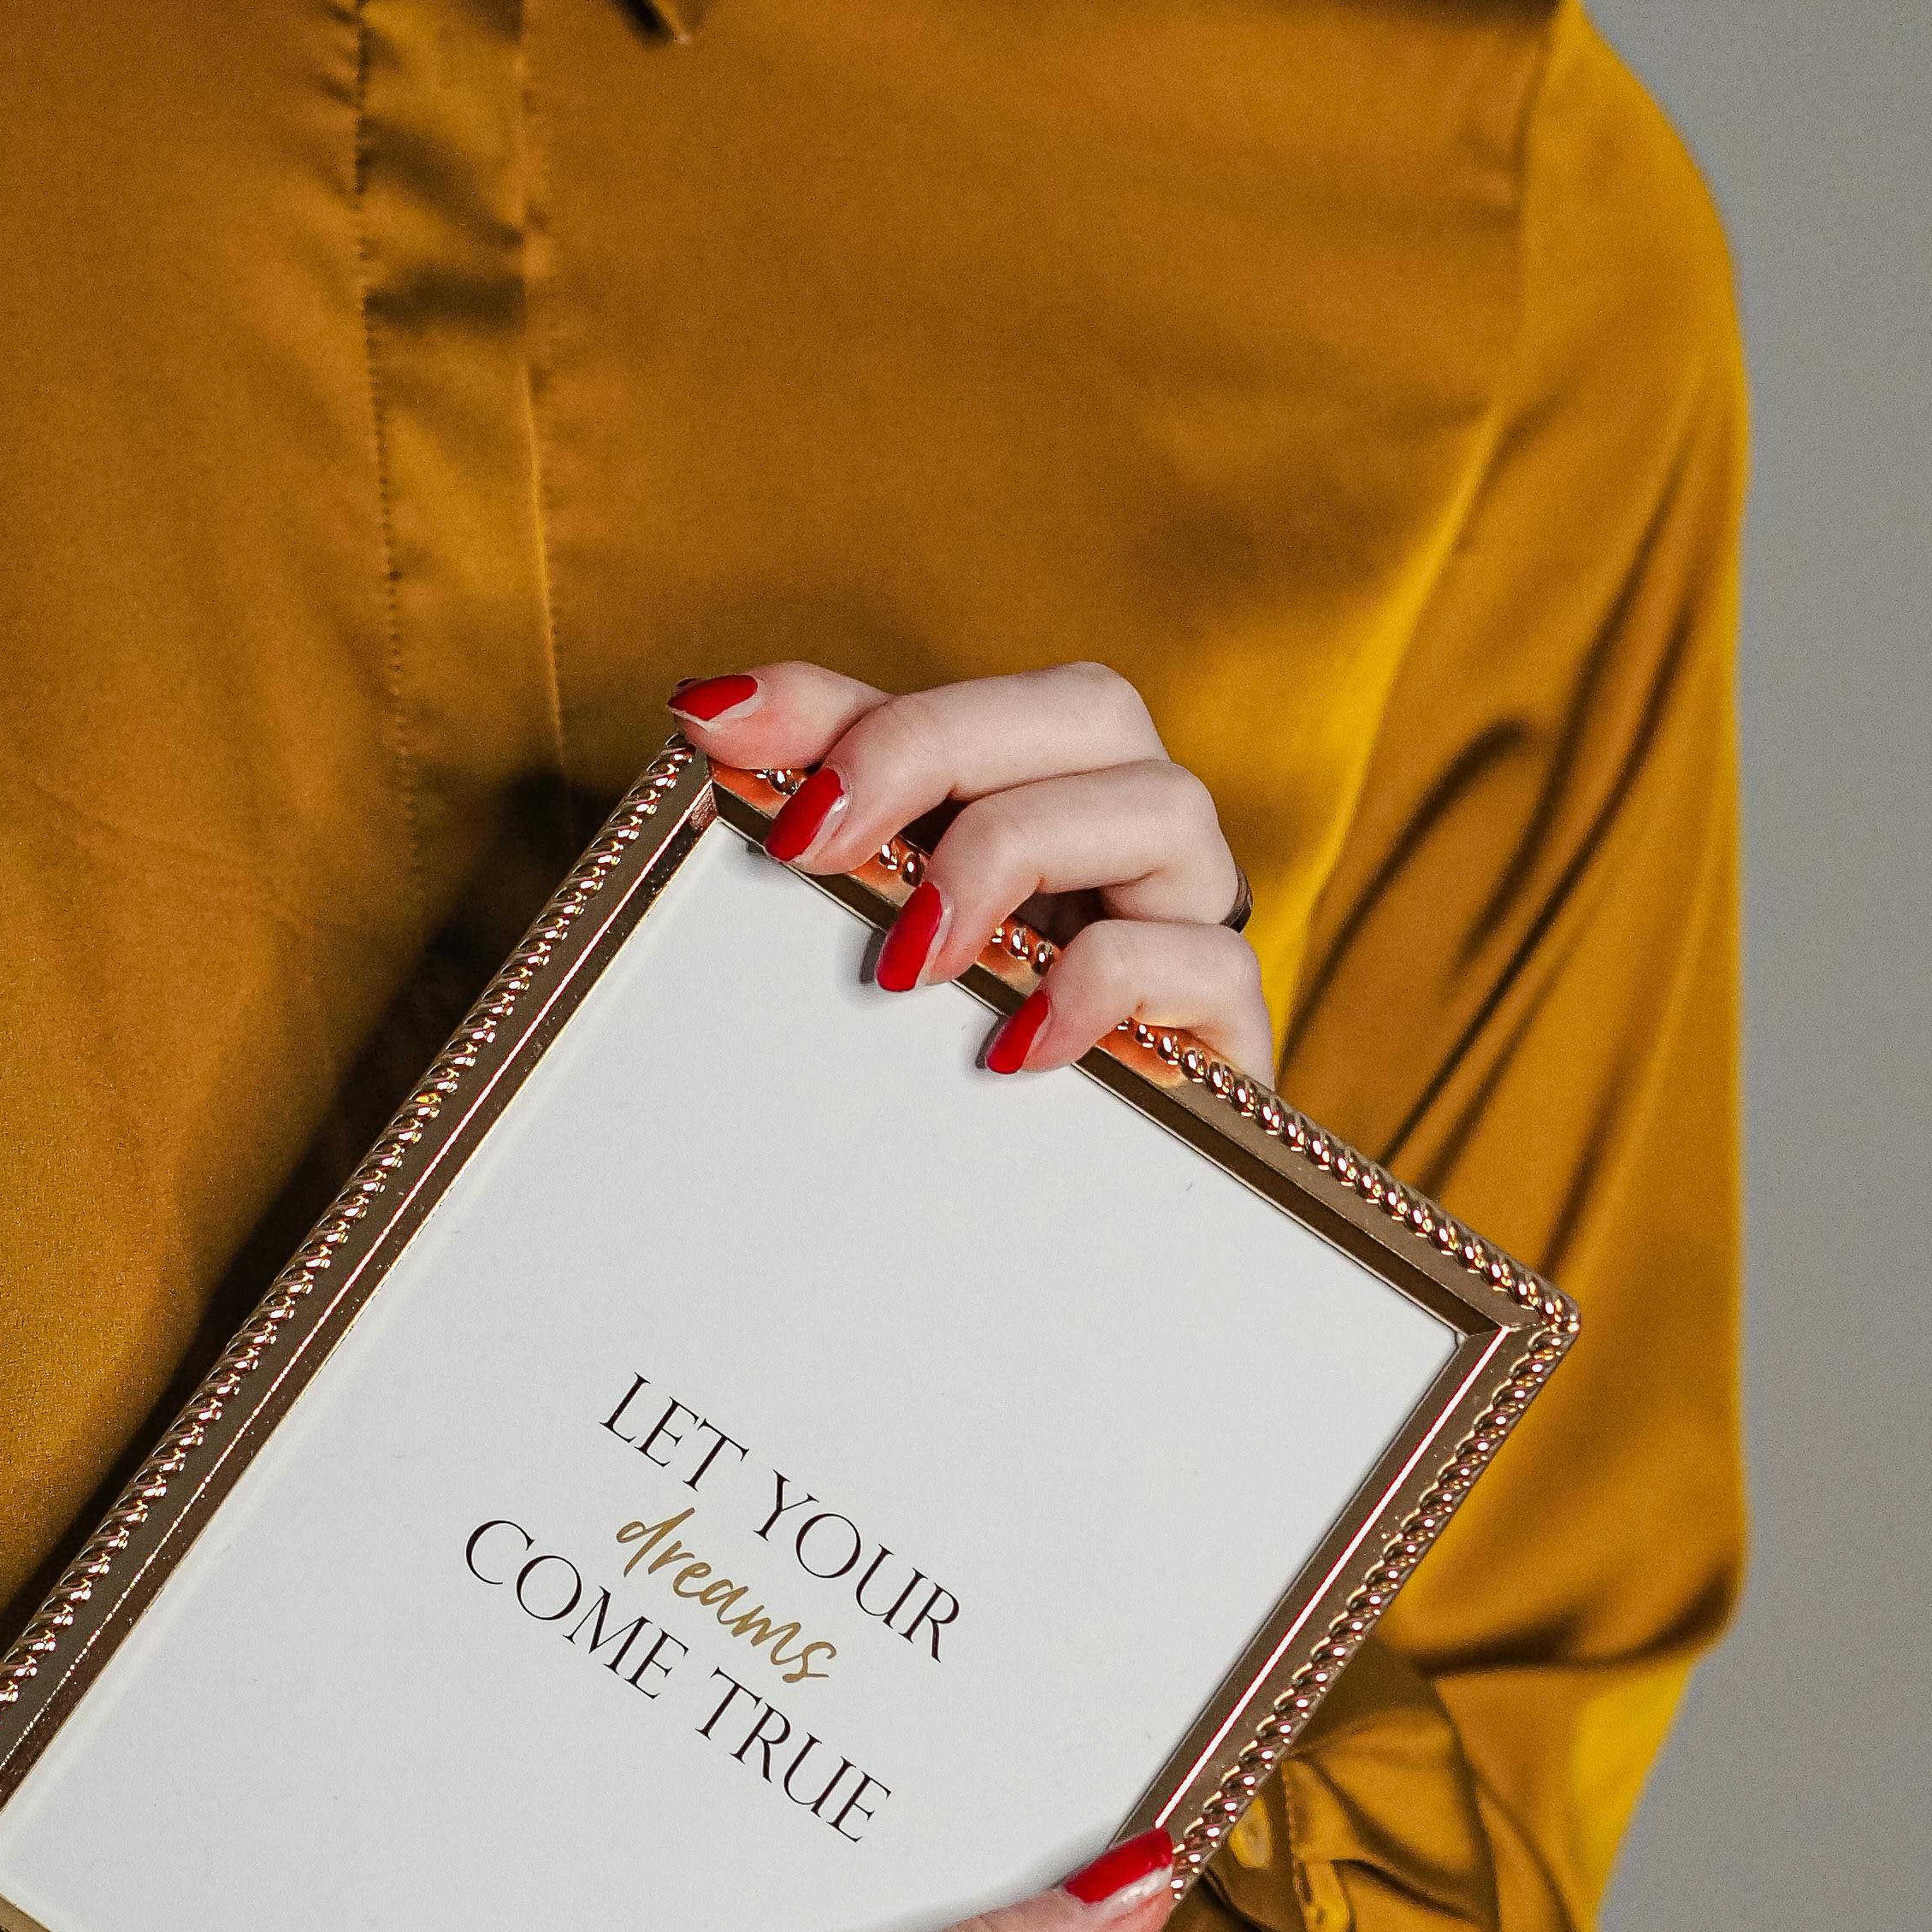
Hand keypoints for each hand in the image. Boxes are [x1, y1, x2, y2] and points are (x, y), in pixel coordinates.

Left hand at [667, 660, 1272, 1084]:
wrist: (1036, 1238)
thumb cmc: (941, 1047)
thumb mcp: (871, 913)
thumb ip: (816, 796)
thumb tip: (702, 705)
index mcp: (1052, 786)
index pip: (978, 693)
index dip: (859, 709)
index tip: (727, 750)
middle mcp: (1136, 827)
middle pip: (1094, 708)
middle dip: (936, 751)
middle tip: (816, 845)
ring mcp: (1194, 918)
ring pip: (1167, 807)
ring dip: (1013, 854)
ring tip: (909, 957)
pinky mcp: (1229, 1026)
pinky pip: (1211, 959)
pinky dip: (1099, 985)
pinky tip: (1008, 1050)